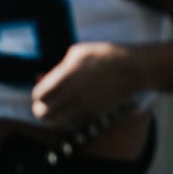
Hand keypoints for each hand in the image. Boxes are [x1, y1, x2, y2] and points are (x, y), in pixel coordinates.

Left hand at [31, 42, 145, 126]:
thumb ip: (58, 67)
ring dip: (56, 114)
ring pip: (57, 121)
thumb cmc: (107, 55)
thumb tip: (41, 77)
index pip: (39, 95)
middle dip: (41, 109)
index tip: (43, 91)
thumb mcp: (79, 53)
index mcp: (66, 76)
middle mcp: (73, 94)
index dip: (38, 94)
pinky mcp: (95, 112)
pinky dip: (73, 114)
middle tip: (47, 103)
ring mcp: (84, 105)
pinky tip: (81, 102)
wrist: (134, 69)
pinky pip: (75, 118)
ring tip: (62, 105)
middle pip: (43, 114)